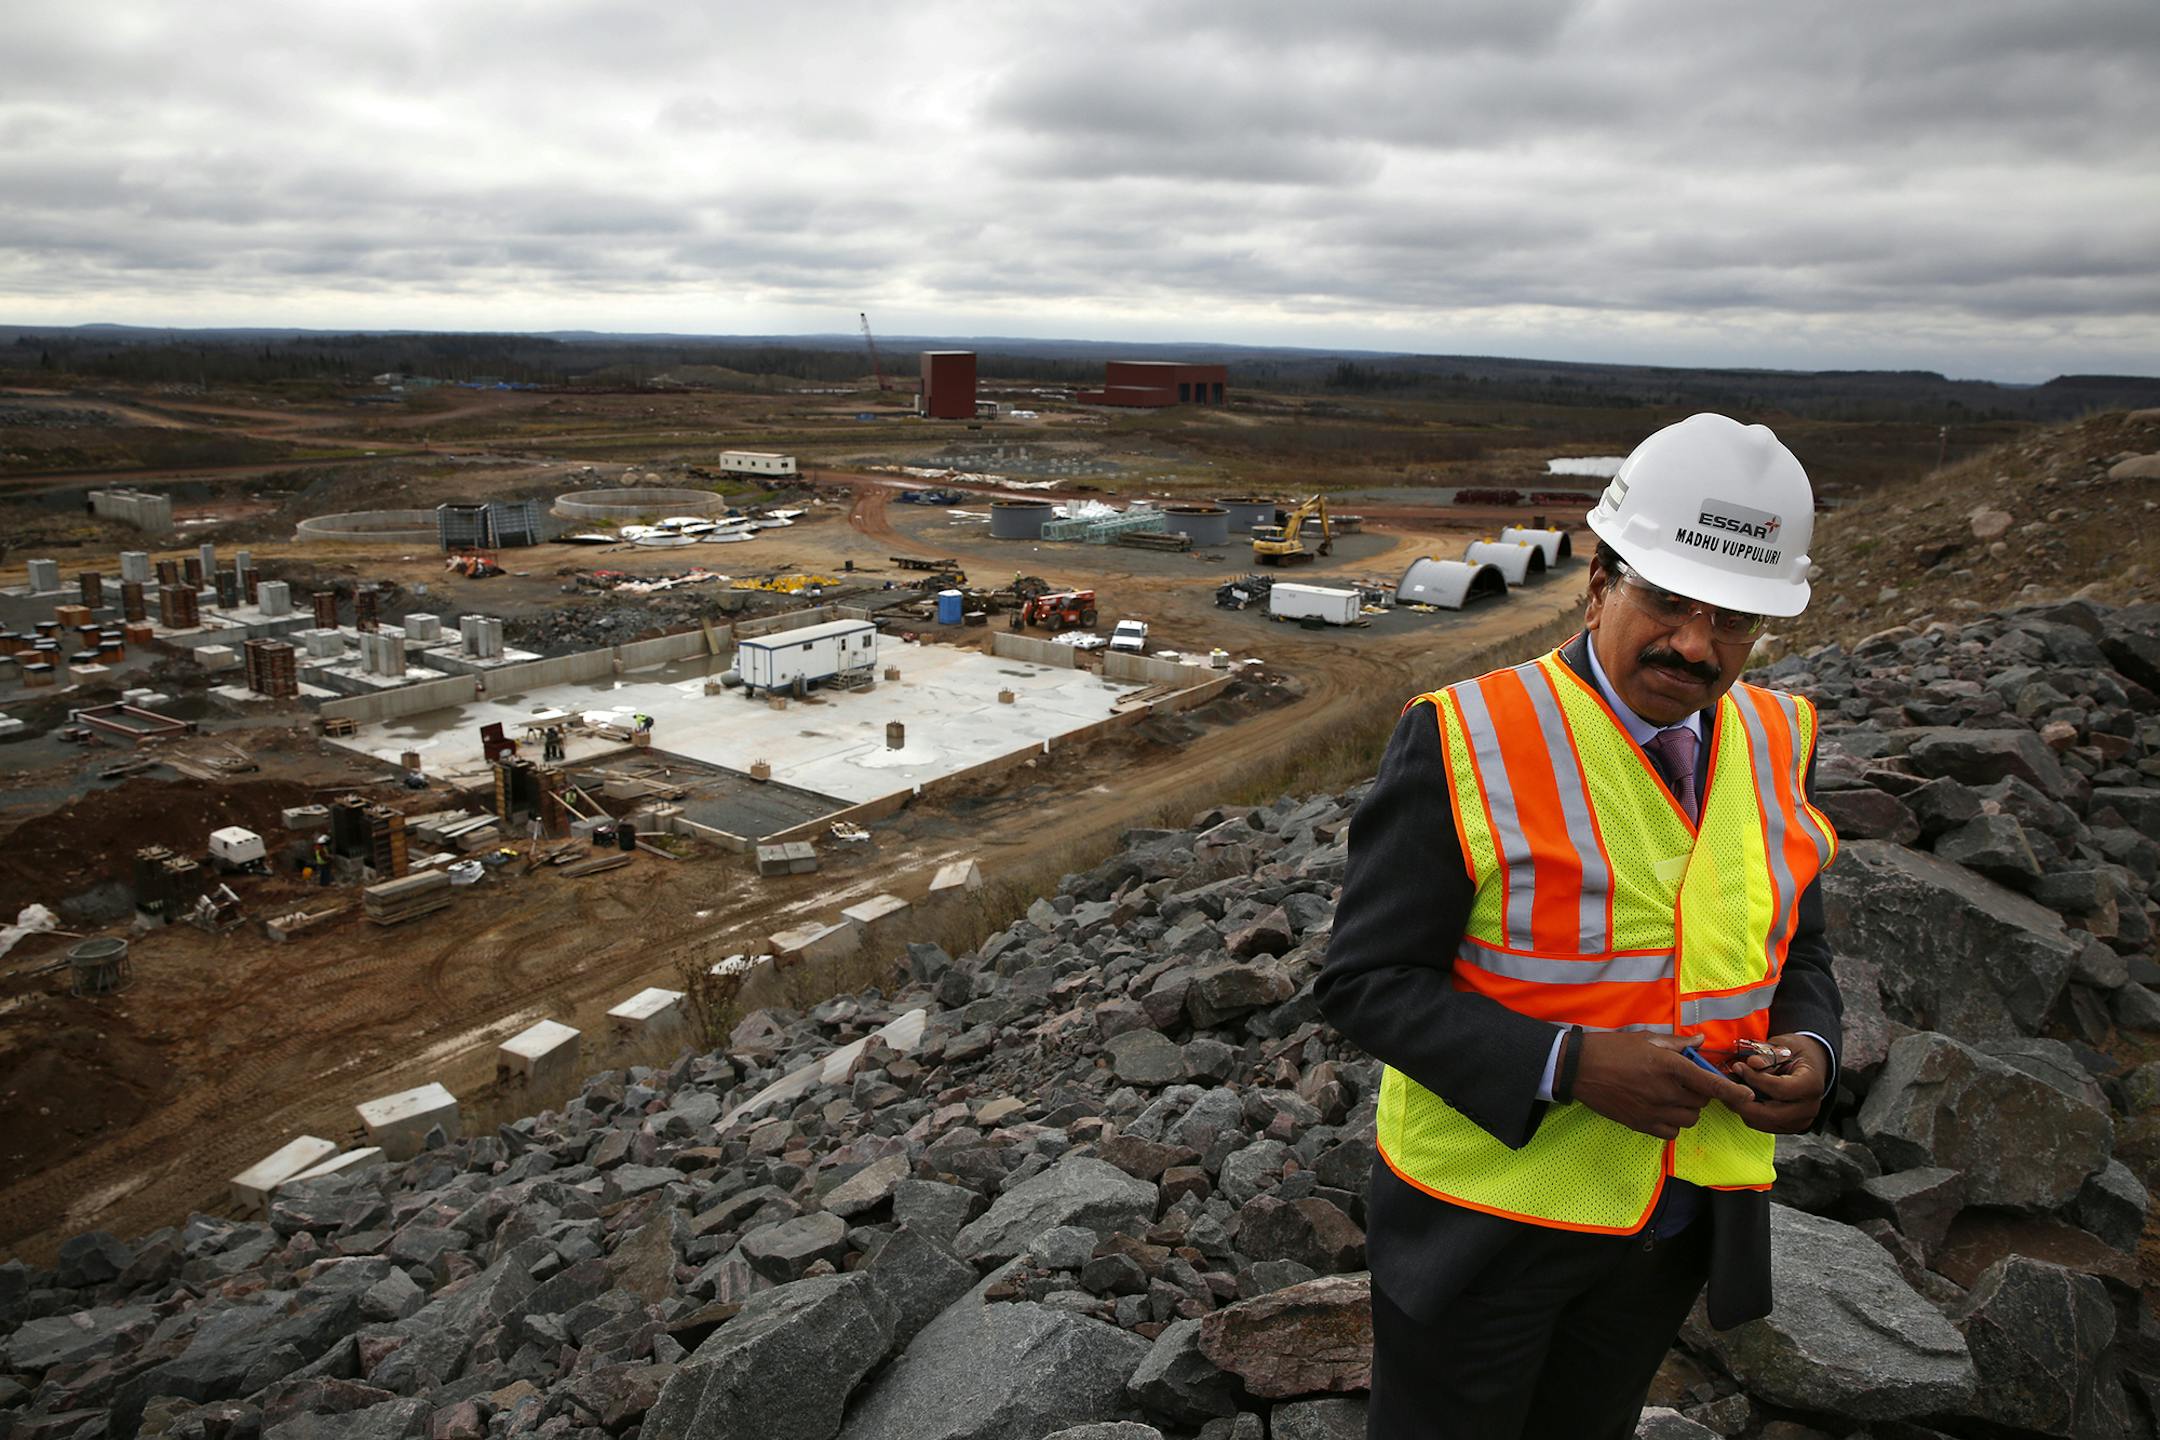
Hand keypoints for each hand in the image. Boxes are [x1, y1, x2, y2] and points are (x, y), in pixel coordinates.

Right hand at [1572, 1032, 1755, 1140]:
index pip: (1711, 1084)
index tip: (1747, 1096)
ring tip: (1672, 1096)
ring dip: (1688, 1108)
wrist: (1578, 1069)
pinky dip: (1673, 1122)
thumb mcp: (1645, 1039)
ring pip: (1689, 1118)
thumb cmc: (1612, 1049)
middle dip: (1701, 1092)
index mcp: (1669, 1066)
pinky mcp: (1642, 1125)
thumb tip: (1700, 1041)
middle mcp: (1665, 1091)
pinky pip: (1672, 1131)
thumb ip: (1676, 1043)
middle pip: (1702, 1101)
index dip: (1734, 1092)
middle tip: (1686, 1081)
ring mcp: (1653, 1111)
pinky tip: (1661, 1109)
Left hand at [1731, 1033, 1831, 1133]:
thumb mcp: (1784, 1045)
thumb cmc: (1795, 1053)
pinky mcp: (1787, 1127)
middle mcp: (1808, 1108)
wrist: (1808, 1066)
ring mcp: (1799, 1121)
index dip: (1756, 1079)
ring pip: (1762, 1121)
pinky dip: (1746, 1111)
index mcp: (1811, 1085)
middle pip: (1769, 1113)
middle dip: (1741, 1099)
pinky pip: (1761, 1124)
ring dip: (1740, 1106)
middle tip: (1723, 1083)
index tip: (1739, 1067)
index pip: (1780, 1089)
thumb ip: (1768, 1055)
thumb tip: (1752, 1063)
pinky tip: (1738, 1096)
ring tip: (1727, 1088)